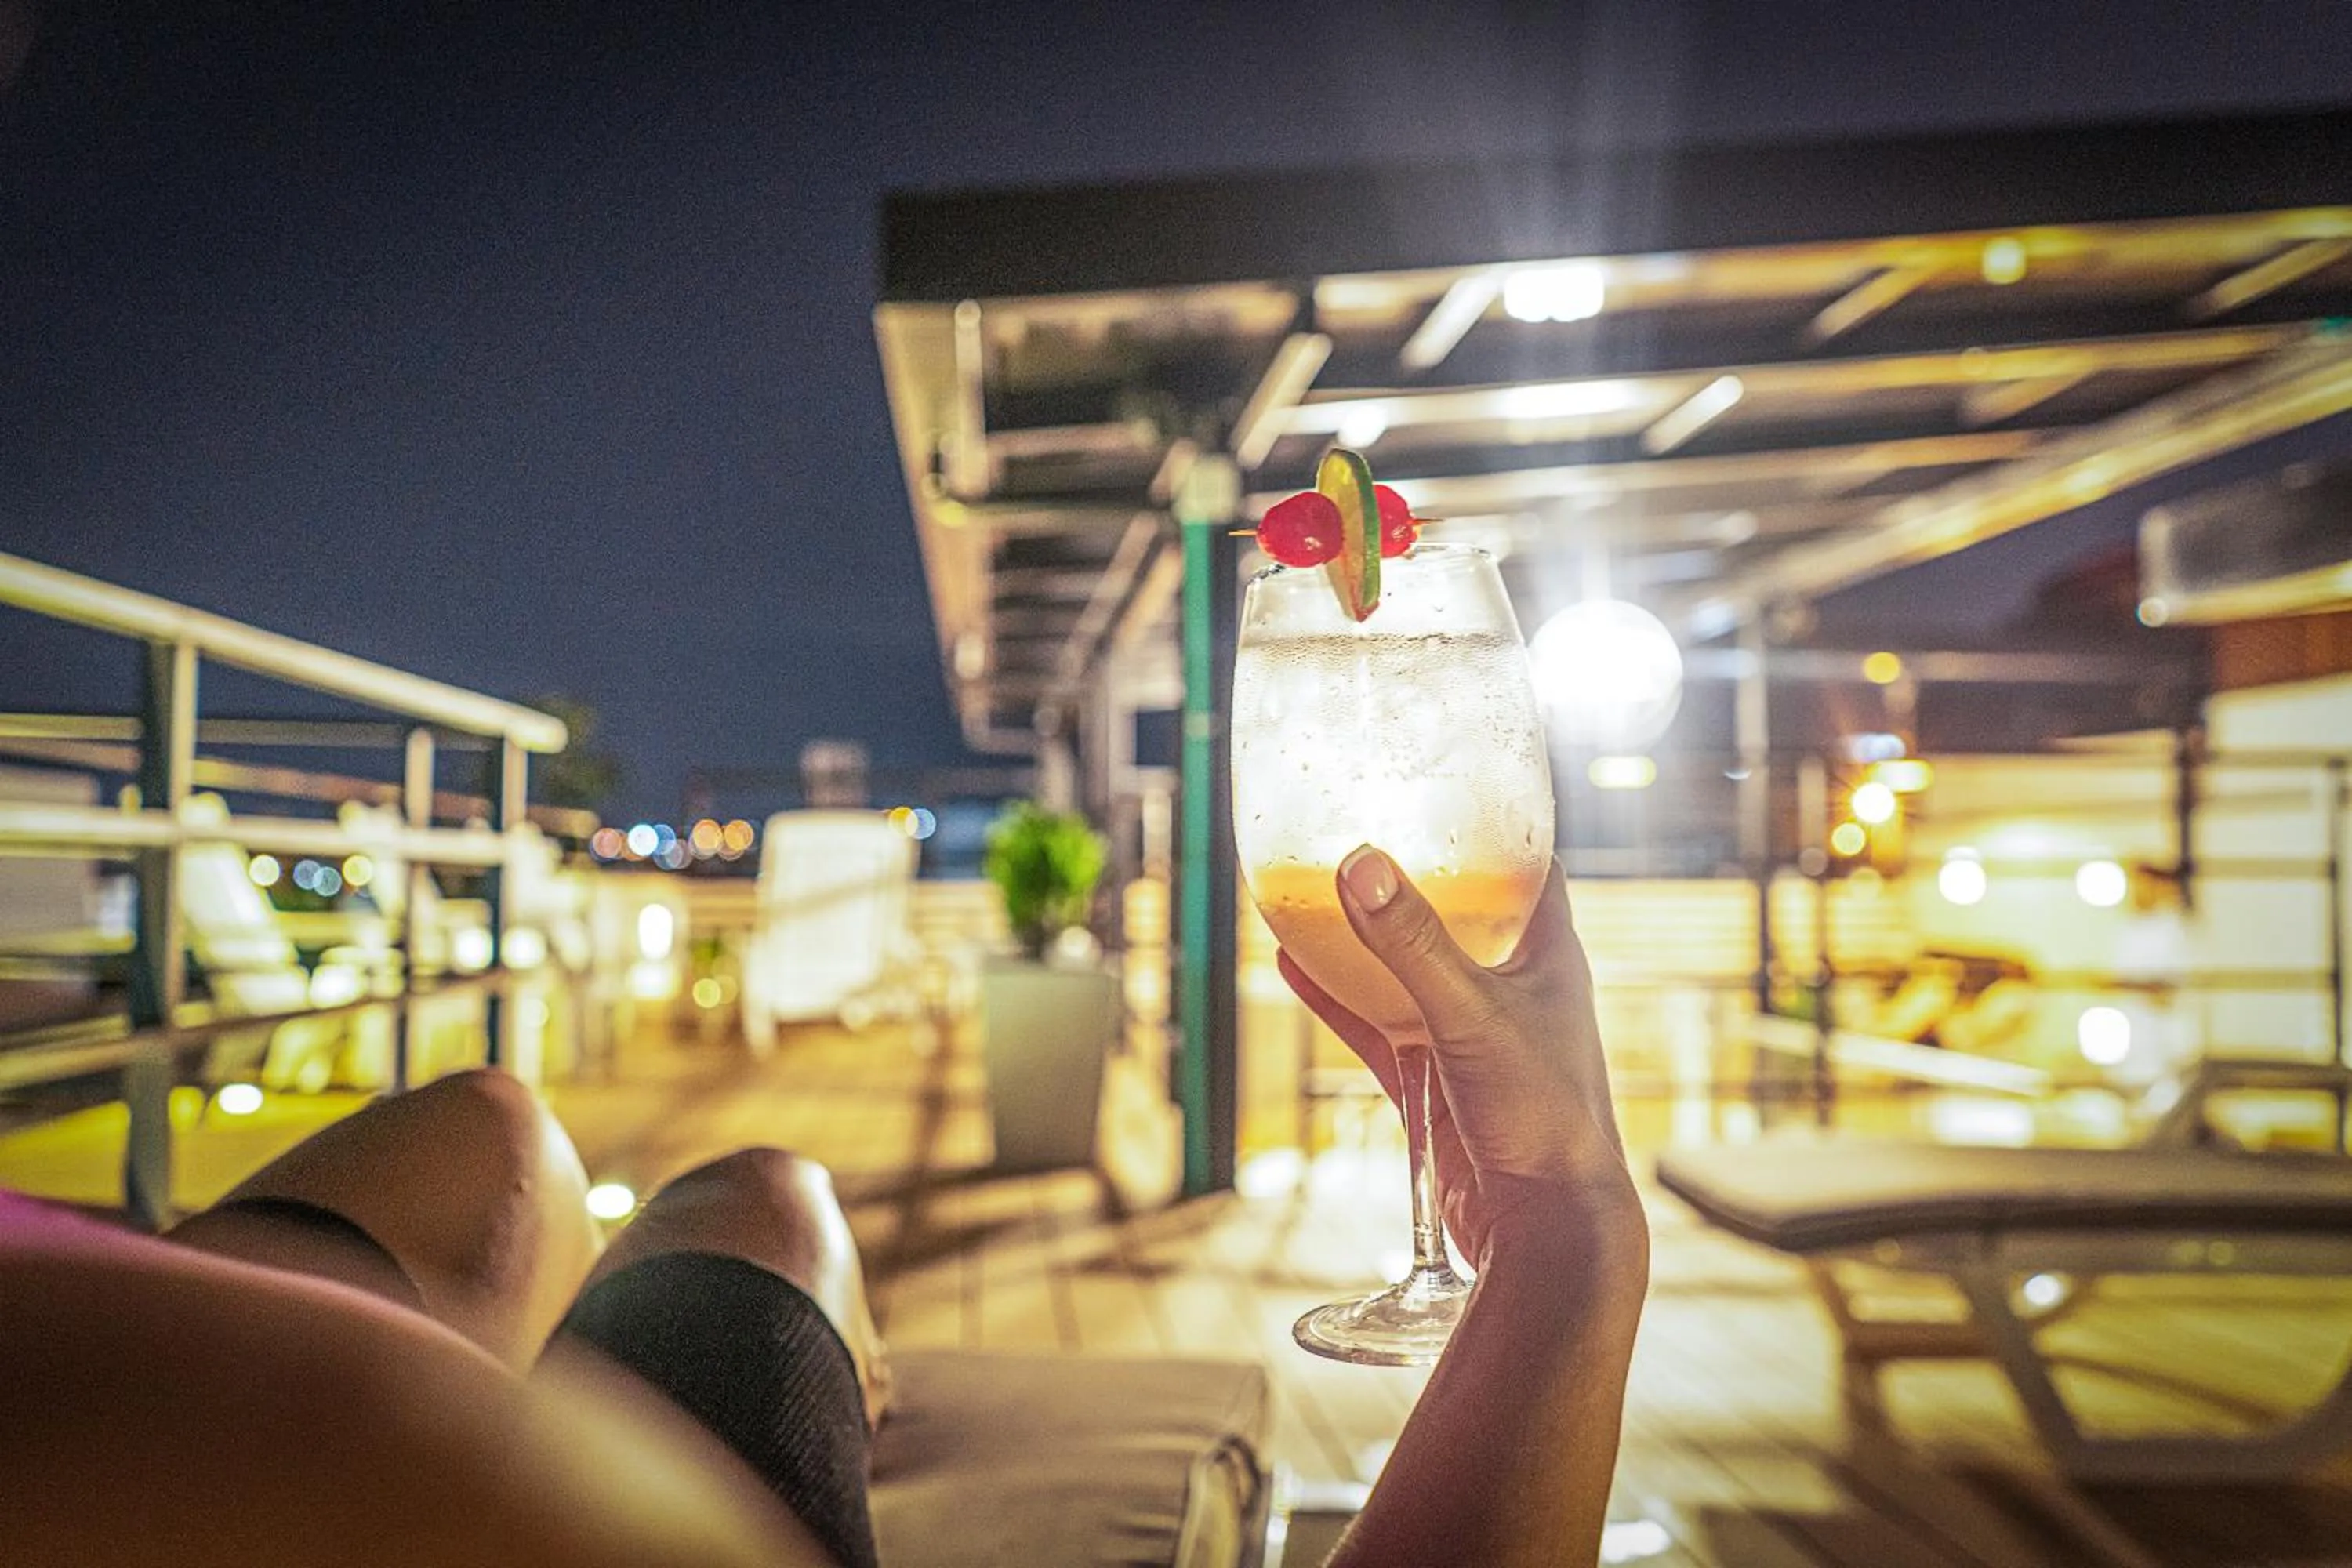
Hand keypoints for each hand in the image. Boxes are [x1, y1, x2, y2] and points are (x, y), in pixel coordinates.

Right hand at [1277, 847, 1638, 1268]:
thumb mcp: (1470, 1014)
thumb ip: (1410, 943)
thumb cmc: (1540, 1116)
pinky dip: (1340, 1002)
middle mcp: (1515, 989)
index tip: (1440, 789)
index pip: (1530, 869)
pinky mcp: (1439, 1085)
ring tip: (1307, 892)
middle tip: (1354, 829)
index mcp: (1549, 956)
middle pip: (1459, 914)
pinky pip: (1379, 1029)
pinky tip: (1292, 970)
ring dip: (1364, 940)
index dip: (1492, 828)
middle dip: (1410, 877)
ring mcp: (1474, 1038)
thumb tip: (1358, 860)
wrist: (1546, 1232)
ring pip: (1410, 972)